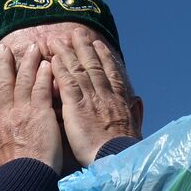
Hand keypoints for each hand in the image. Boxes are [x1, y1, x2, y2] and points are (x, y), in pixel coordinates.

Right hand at [0, 42, 62, 172]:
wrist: (23, 182)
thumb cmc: (9, 177)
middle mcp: (5, 115)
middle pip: (4, 83)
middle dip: (5, 64)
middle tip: (5, 49)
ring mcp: (23, 113)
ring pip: (23, 81)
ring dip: (27, 62)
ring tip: (32, 47)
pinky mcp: (41, 114)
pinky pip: (41, 89)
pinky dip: (43, 75)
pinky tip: (46, 64)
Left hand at [51, 29, 138, 164]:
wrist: (116, 158)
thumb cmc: (124, 149)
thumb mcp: (135, 128)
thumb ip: (134, 113)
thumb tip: (137, 102)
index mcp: (119, 100)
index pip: (111, 73)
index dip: (104, 57)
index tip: (98, 44)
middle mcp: (106, 94)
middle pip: (94, 65)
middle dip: (85, 47)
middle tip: (77, 32)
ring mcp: (91, 99)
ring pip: (78, 69)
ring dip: (68, 52)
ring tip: (60, 39)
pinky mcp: (76, 107)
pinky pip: (67, 83)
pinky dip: (60, 69)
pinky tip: (53, 59)